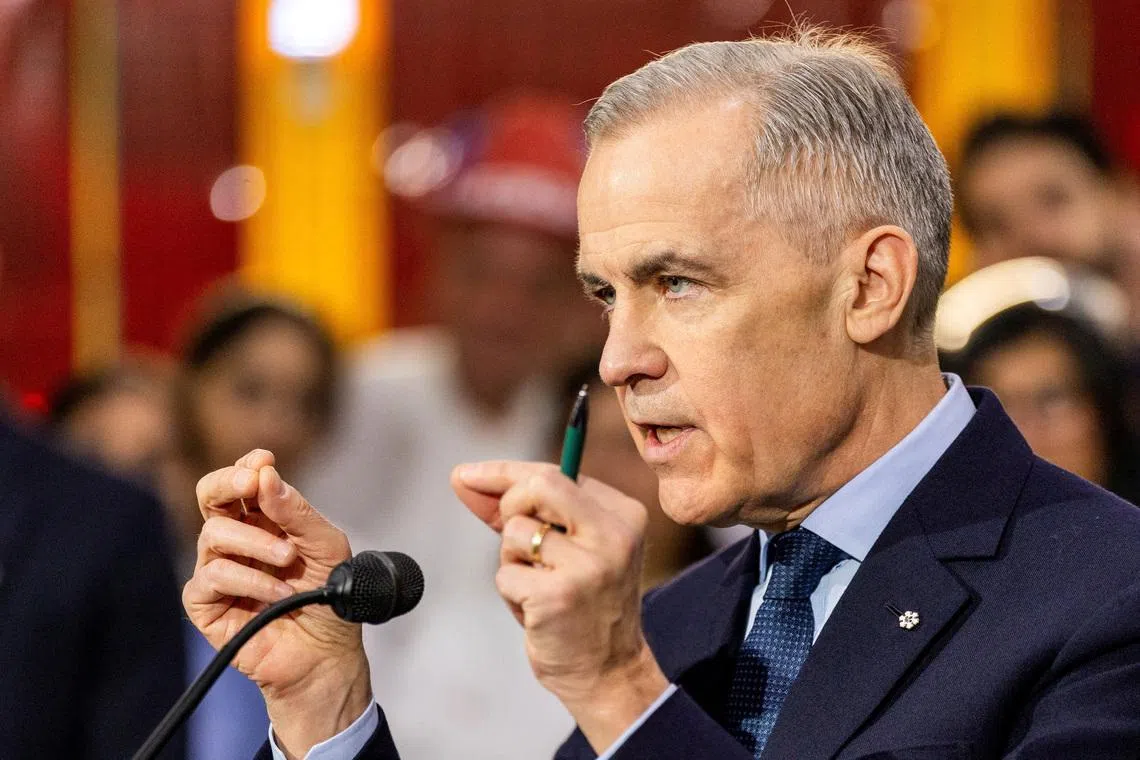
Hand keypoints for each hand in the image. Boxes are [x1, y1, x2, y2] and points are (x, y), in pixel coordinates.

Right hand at [183, 449, 370, 758]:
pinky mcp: (207, 605)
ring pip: (213, 535)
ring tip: (290, 561)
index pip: (242, 480)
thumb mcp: (327, 546)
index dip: (247, 466)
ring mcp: (218, 571)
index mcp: (263, 519)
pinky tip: (278, 593)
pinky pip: (213, 578)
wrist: (327, 653)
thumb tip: (265, 475)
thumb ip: (297, 512)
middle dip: (228, 483)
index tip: (265, 461)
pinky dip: (249, 580)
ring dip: (256, 543)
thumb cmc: (329, 596)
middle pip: (210, 496)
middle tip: (252, 484)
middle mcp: (236, 540)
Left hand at [451, 461, 669, 750]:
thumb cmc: (583, 603)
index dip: (505, 473)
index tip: (466, 474)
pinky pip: (505, 575)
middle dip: (510, 507)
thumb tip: (463, 478)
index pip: (556, 473)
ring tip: (538, 585)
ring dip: (512, 562)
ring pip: (515, 532)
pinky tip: (537, 611)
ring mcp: (588, 565)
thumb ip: (520, 509)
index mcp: (623, 514)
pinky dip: (511, 593)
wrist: (608, 671)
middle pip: (538, 486)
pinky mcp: (559, 596)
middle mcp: (613, 534)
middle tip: (517, 543)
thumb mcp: (567, 547)